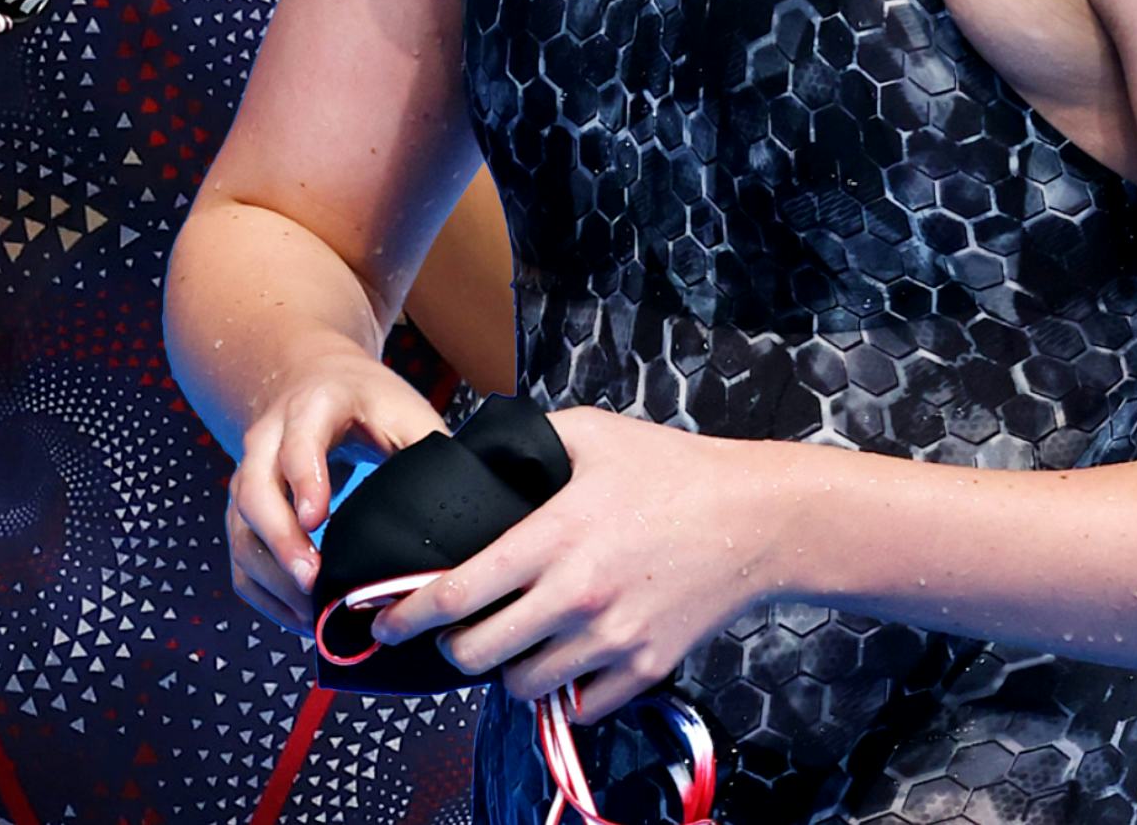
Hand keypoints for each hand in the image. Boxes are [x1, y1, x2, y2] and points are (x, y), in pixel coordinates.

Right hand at [226, 350, 450, 632]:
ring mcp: (248, 475)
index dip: (305, 480)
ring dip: (272, 578)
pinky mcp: (242, 510)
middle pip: (256, 492)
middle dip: (281, 542)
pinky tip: (300, 617)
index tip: (317, 520)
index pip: (298, 442)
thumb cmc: (370, 401)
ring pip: (242, 531)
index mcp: (313, 406)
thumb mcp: (405, 409)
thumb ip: (427, 450)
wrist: (318, 380)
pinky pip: (241, 558)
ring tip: (313, 615)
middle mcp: (268, 438)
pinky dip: (265, 593)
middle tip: (313, 583)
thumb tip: (459, 512)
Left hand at [371, 407, 786, 721]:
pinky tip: (564, 656)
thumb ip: (529, 441)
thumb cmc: (672, 469)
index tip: (382, 622)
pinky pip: (577, 705)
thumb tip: (479, 453)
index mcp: (554, 535)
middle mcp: (575, 596)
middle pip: (476, 654)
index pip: (457, 592)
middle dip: (451, 647)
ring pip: (522, 686)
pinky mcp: (643, 670)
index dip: (406, 614)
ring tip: (512, 639)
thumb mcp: (592, 433)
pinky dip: (561, 690)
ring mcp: (610, 640)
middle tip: (453, 630)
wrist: (754, 520)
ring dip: (505, 669)